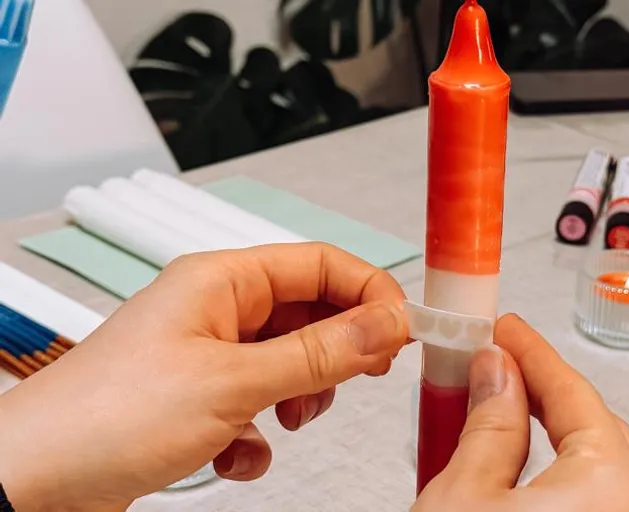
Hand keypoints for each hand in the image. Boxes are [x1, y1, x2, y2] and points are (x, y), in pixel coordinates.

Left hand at [0, 243, 409, 510]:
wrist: (33, 481)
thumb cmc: (103, 418)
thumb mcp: (233, 383)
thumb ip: (319, 353)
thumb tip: (386, 323)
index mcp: (221, 281)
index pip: (320, 264)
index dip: (369, 292)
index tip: (402, 331)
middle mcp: (215, 311)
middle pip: (311, 312)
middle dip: (337, 351)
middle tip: (360, 377)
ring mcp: (206, 355)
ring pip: (289, 361)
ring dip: (301, 396)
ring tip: (287, 421)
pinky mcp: (197, 399)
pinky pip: (258, 403)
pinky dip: (260, 432)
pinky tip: (236, 452)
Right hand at [414, 315, 628, 511]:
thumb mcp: (463, 498)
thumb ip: (487, 425)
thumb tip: (496, 373)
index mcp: (610, 489)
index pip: (573, 393)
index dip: (532, 353)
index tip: (506, 331)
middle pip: (593, 426)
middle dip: (542, 392)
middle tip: (499, 365)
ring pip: (596, 467)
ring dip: (550, 436)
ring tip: (502, 415)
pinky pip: (596, 501)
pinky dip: (561, 476)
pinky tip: (522, 470)